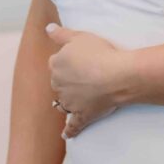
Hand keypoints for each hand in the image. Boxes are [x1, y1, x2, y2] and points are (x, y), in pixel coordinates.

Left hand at [47, 23, 127, 138]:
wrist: (116, 76)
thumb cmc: (100, 53)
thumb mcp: (80, 36)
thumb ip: (61, 33)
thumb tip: (47, 28)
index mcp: (56, 64)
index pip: (55, 62)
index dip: (67, 61)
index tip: (78, 60)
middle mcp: (58, 84)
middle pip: (58, 82)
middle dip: (67, 80)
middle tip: (85, 75)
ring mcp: (69, 102)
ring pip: (64, 102)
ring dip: (67, 101)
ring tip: (77, 99)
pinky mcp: (81, 115)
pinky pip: (73, 125)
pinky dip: (69, 131)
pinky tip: (66, 136)